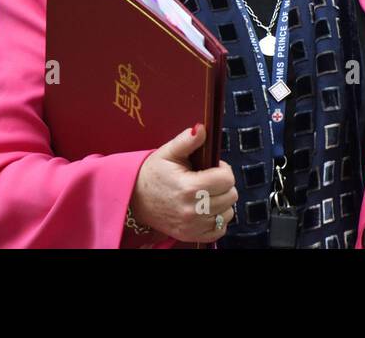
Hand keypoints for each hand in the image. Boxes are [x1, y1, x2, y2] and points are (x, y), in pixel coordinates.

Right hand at [131, 123, 237, 243]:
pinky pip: (220, 229)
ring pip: (228, 213)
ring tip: (206, 193)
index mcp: (189, 188)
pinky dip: (217, 219)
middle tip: (208, 179)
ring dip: (222, 202)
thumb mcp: (167, 152)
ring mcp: (192, 226)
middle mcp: (192, 210)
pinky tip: (205, 208)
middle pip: (230, 196)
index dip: (223, 169)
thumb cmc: (153, 173)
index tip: (212, 167)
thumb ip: (187, 140)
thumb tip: (202, 128)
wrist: (134, 199)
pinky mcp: (190, 236)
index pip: (227, 179)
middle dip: (223, 184)